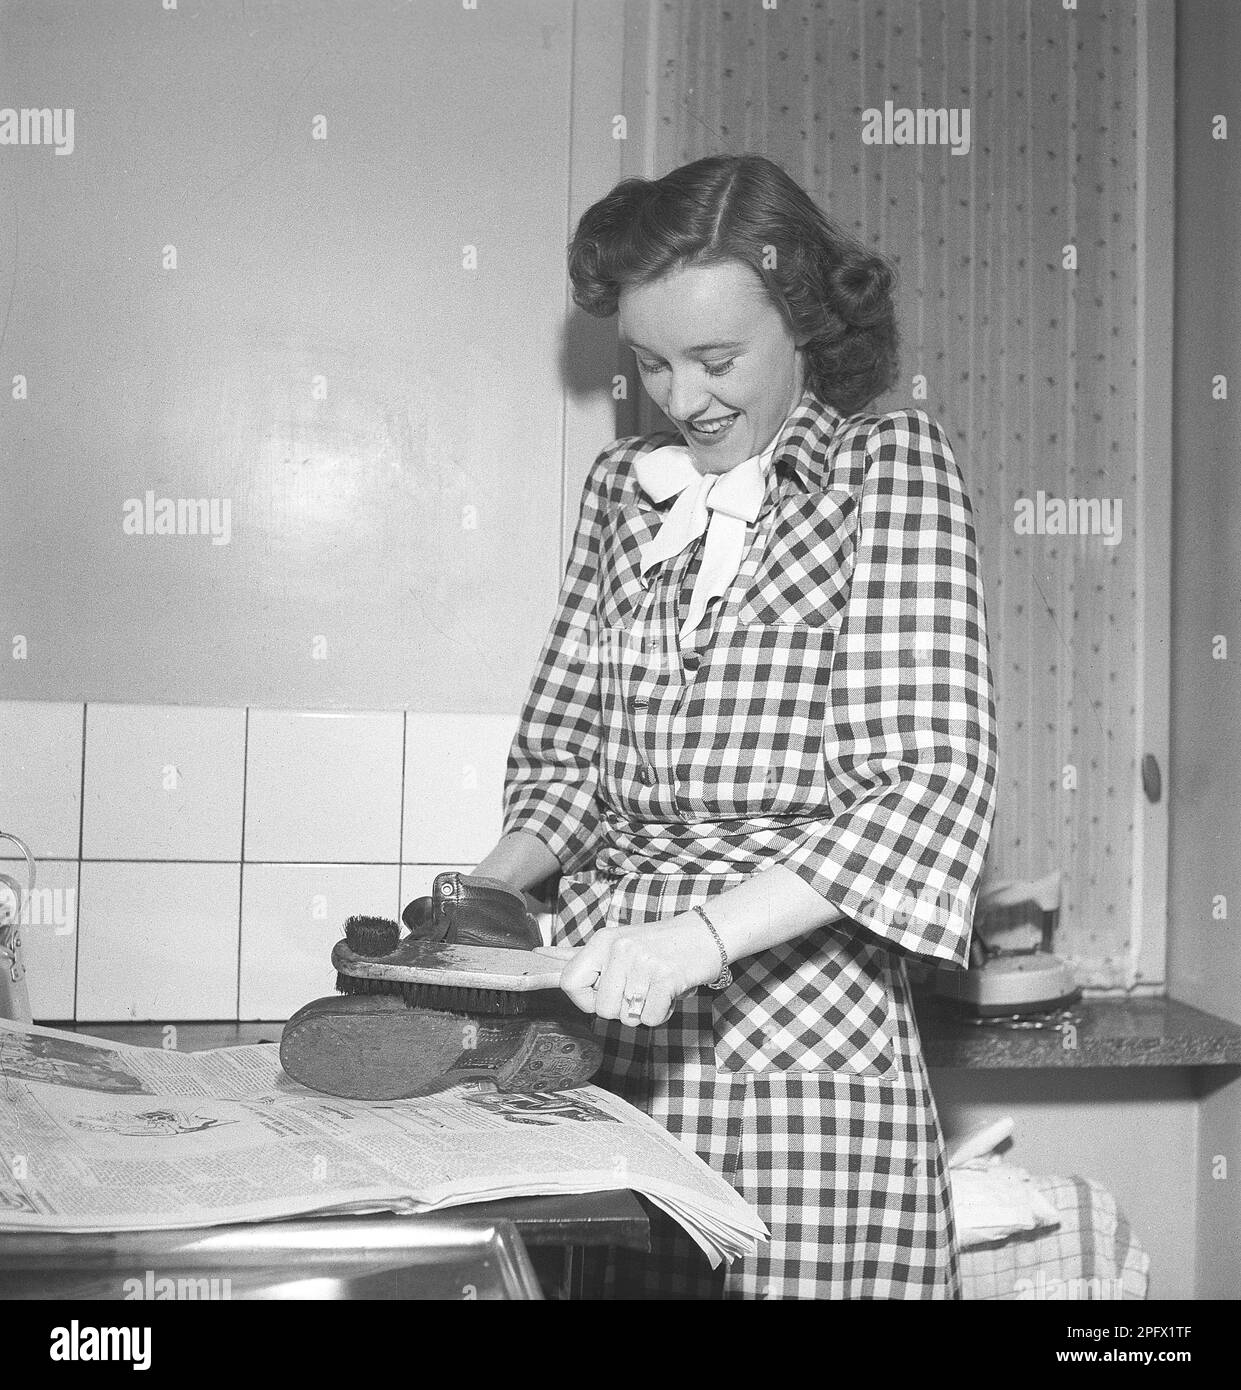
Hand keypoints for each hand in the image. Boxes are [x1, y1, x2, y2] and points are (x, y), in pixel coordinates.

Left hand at [557, 915, 722, 1027]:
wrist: (705, 934)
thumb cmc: (657, 943)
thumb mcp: (614, 942)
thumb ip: (577, 955)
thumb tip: (539, 957)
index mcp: (602, 941)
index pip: (569, 983)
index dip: (584, 1000)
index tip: (601, 994)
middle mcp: (619, 949)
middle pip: (601, 1008)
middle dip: (621, 1008)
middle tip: (638, 987)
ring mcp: (644, 962)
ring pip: (627, 1017)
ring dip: (643, 1010)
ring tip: (655, 987)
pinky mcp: (667, 977)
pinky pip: (651, 1018)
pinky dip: (662, 1013)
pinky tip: (668, 992)